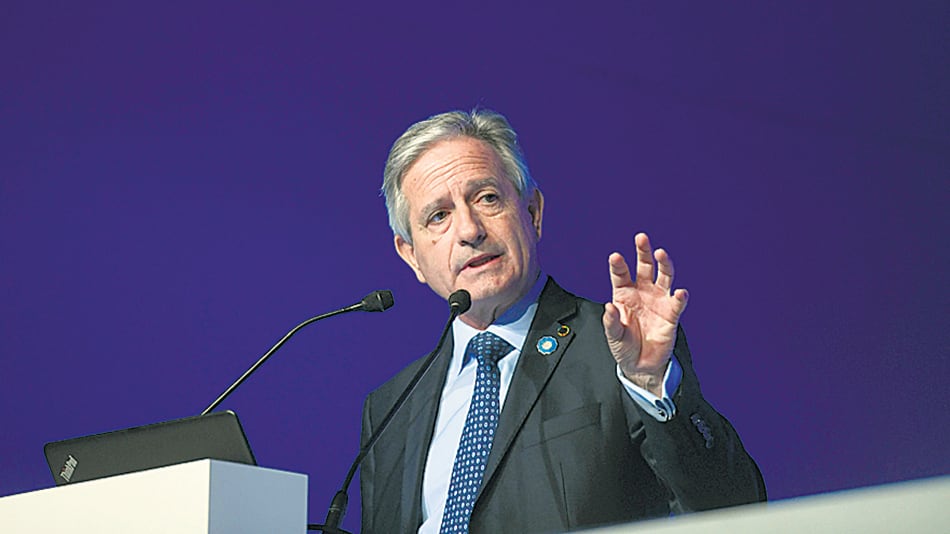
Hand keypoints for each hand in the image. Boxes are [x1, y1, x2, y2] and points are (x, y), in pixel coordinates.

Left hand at [603, 233, 688, 395]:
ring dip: (663, 264)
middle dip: (643, 252)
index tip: (615, 256)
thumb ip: (611, 322)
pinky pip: (677, 302)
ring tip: (661, 253)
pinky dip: (680, 297)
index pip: (620, 274)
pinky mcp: (671, 314)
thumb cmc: (624, 346)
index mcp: (624, 294)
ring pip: (663, 276)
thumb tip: (609, 307)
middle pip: (644, 266)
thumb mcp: (613, 336)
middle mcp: (642, 292)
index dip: (618, 265)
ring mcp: (658, 300)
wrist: (641, 365)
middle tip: (641, 238)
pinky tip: (681, 292)